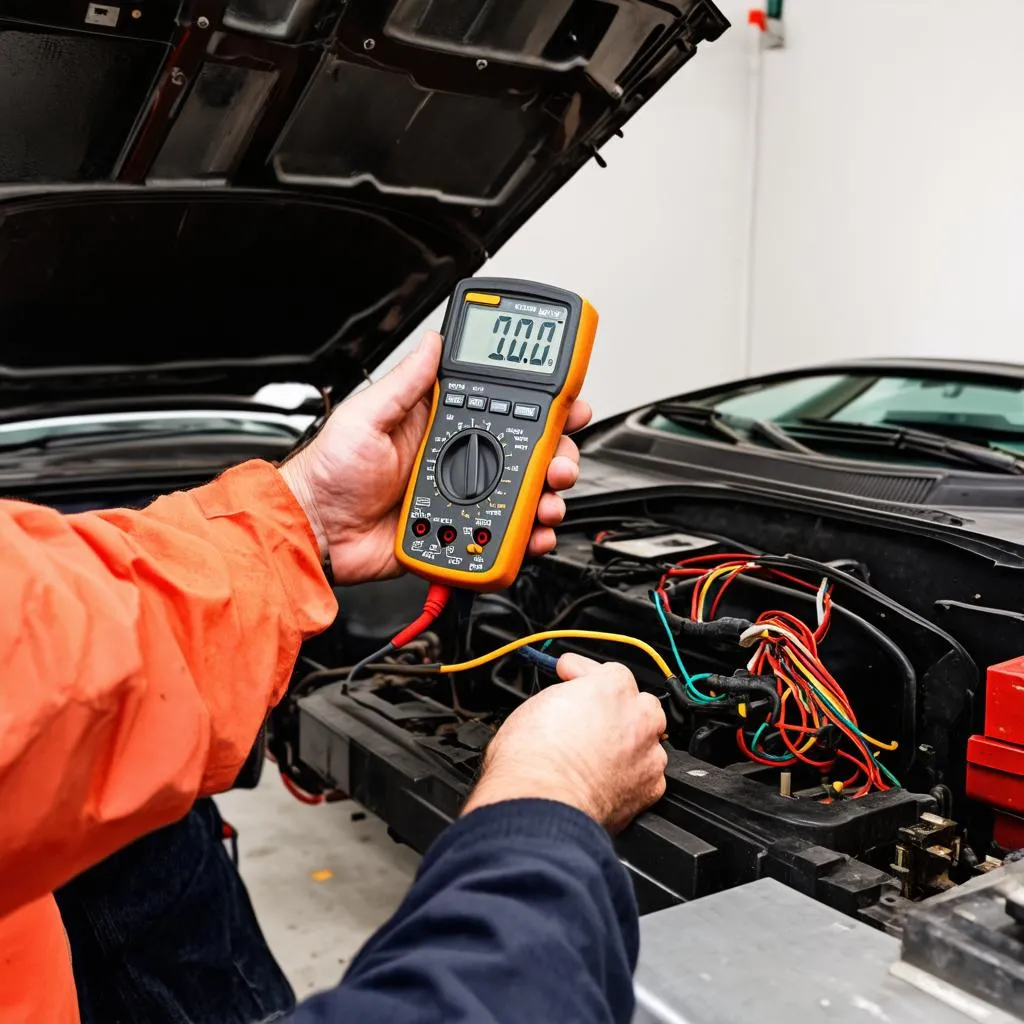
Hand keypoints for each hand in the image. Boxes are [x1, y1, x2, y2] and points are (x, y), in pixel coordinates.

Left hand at [279, 331, 591, 585]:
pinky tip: (532, 535)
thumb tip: (434, 341)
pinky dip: (525, 539)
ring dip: (547, 498)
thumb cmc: (330, 473)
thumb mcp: (365, 416)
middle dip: (557, 456)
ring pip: (522, 496)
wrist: (317, 532)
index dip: (542, 407)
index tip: (568, 405)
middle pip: (527, 455)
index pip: (503, 408)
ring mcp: (461, 498)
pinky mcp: (459, 533)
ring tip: (548, 501)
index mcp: (439, 425)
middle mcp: (457, 460)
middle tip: (561, 462)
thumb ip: (405, 383)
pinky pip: (502, 537)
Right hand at [462, 654, 667, 832]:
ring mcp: (648, 754)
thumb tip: (565, 700)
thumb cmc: (532, 758)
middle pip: (638, 703)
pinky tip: (605, 778)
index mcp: (611, 689)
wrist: (541, 806)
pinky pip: (646, 774)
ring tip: (597, 753)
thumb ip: (565, 694)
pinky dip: (630, 775)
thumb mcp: (536, 704)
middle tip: (589, 717)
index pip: (608, 671)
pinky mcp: (649, 789)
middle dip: (617, 708)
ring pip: (647, 740)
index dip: (586, 675)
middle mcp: (637, 718)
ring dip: (628, 743)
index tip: (573, 679)